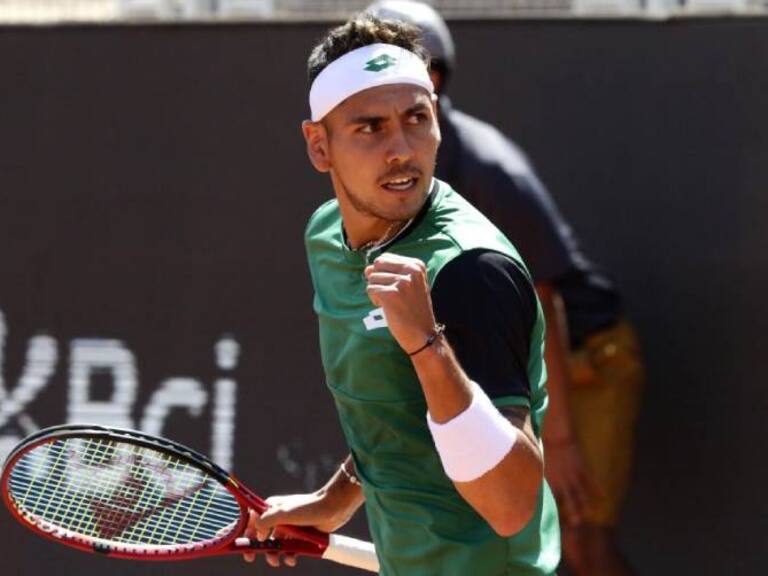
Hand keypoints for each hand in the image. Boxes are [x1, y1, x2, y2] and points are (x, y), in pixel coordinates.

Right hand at [242, 491, 356, 566]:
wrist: (332, 509)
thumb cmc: (308, 507)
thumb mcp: (283, 513)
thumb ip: (266, 521)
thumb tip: (258, 534)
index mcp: (271, 508)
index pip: (251, 520)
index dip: (244, 532)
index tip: (239, 544)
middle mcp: (277, 517)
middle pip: (261, 535)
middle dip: (257, 547)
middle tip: (252, 558)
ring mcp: (288, 527)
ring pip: (275, 544)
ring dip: (273, 554)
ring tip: (277, 561)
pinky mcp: (298, 535)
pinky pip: (289, 548)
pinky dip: (288, 555)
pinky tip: (291, 559)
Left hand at [364, 253, 436, 352]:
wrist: (422, 334)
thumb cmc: (413, 310)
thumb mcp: (410, 284)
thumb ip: (390, 272)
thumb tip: (367, 269)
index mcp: (417, 265)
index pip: (385, 258)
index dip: (384, 273)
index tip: (396, 287)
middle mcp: (411, 270)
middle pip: (377, 266)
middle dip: (378, 280)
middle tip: (391, 295)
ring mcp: (402, 282)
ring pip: (372, 278)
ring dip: (377, 292)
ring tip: (392, 303)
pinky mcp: (391, 294)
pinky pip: (371, 289)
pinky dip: (375, 300)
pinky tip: (388, 308)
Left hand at [543, 438, 602, 526]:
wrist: (556, 435)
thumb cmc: (545, 448)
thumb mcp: (540, 464)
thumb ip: (540, 476)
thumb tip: (534, 485)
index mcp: (550, 481)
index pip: (554, 499)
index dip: (557, 509)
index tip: (559, 519)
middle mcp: (563, 481)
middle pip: (569, 500)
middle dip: (573, 512)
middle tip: (576, 523)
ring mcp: (574, 475)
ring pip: (581, 493)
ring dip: (586, 504)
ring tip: (589, 514)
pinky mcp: (582, 468)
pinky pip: (591, 481)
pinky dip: (597, 490)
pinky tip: (602, 497)